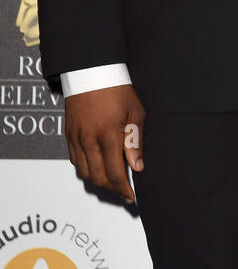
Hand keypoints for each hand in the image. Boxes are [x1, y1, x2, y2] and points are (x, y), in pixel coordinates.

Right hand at [65, 84, 145, 203]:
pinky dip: (86, 168)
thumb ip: (135, 142)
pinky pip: (75, 161)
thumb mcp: (135, 113)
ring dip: (98, 180)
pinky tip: (98, 163)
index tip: (130, 196)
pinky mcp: (69, 135)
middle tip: (123, 188)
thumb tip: (137, 167)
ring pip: (84, 173)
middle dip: (112, 188)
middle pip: (98, 178)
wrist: (91, 72)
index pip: (115, 173)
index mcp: (108, 135)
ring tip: (112, 177)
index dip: (123, 189)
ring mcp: (76, 138)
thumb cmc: (117, 90)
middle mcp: (89, 140)